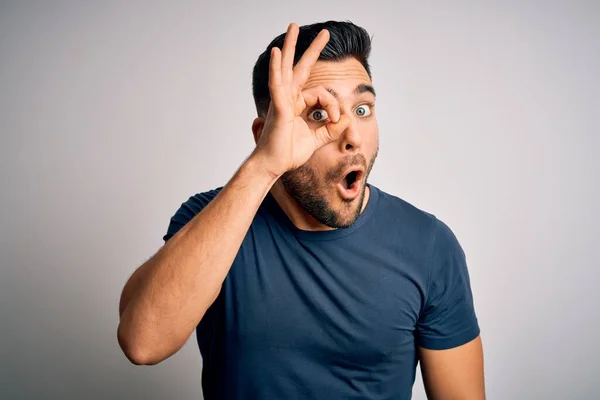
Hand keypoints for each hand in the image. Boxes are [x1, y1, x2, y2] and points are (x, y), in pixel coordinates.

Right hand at [252, 23, 350, 178]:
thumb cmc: (288, 153)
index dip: (334, 105)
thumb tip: (347, 119)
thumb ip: (331, 129)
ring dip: (290, 46)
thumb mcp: (316, 140)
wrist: (273, 166)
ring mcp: (282, 101)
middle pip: (300, 68)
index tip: (338, 120)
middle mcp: (289, 98)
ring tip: (293, 26)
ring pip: (286, 68)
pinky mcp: (278, 108)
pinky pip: (277, 84)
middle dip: (312, 49)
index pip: (322, 94)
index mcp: (297, 105)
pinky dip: (275, 68)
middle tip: (324, 32)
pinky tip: (275, 52)